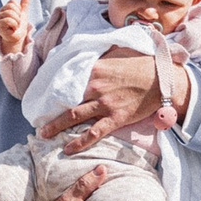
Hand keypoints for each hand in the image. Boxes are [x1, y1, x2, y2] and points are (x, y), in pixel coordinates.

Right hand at [0, 0, 32, 58]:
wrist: (17, 38)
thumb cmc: (18, 27)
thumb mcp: (23, 14)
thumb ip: (24, 4)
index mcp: (5, 8)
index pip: (13, 1)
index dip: (19, 8)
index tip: (18, 16)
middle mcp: (0, 12)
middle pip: (11, 6)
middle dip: (18, 15)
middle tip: (17, 22)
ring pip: (10, 13)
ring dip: (17, 21)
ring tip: (15, 26)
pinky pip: (9, 20)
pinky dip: (14, 25)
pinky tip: (13, 29)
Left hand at [40, 45, 184, 151]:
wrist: (163, 79)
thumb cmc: (141, 63)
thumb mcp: (117, 51)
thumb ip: (99, 55)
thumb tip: (84, 51)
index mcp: (93, 69)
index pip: (67, 79)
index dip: (53, 89)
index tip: (43, 96)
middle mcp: (95, 86)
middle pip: (65, 100)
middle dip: (49, 112)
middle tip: (37, 121)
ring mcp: (104, 103)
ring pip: (73, 117)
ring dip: (56, 127)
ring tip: (44, 135)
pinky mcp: (115, 117)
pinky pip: (94, 133)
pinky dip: (79, 142)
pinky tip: (68, 149)